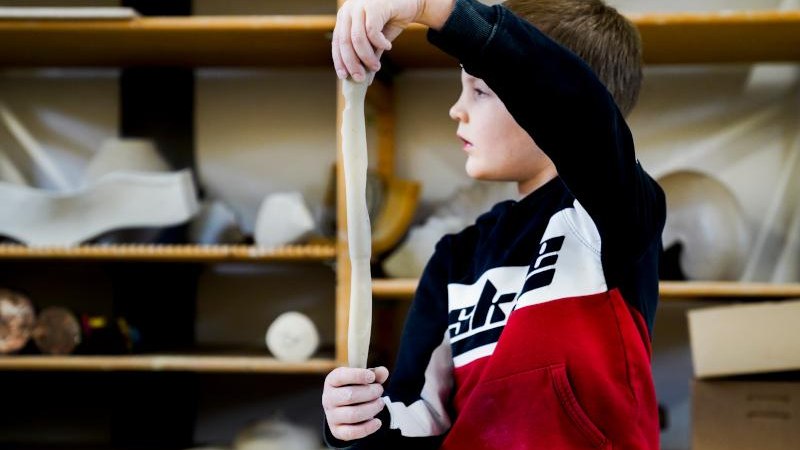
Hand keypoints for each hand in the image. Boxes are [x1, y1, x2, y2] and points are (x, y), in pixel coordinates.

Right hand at [323, 366, 389, 440]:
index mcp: (332, 381)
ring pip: (353, 414)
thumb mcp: (363, 378)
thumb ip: (374, 373)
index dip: (358, 375)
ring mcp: (331, 416)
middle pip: (350, 396)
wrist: (345, 407)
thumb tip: (383, 372)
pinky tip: (377, 422)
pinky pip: (352, 432)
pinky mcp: (337, 430)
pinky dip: (368, 427)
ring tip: (380, 403)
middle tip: (380, 390)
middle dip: (370, 393)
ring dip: (371, 408)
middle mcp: (328, 398)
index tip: (372, 377)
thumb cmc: (355, 388)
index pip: (341, 376)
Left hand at [332, 0, 454, 81]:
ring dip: (367, 57)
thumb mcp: (377, 40)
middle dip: (353, 63)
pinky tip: (388, 46)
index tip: (344, 76)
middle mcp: (349, 10)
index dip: (339, 60)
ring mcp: (360, 5)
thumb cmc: (391, 20)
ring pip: (357, 39)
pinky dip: (380, 43)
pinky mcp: (373, 5)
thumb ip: (369, 54)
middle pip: (345, 42)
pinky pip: (372, 31)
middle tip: (360, 78)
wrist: (411, 2)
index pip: (337, 42)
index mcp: (345, 17)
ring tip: (377, 67)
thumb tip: (365, 78)